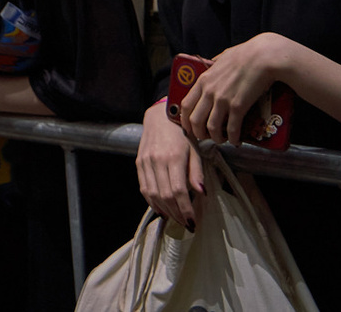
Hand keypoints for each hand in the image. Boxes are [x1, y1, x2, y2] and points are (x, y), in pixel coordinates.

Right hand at [137, 100, 203, 227]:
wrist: (160, 117)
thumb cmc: (182, 133)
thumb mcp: (195, 150)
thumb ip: (196, 172)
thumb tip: (201, 193)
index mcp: (173, 157)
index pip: (178, 191)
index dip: (185, 209)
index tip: (192, 222)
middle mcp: (156, 160)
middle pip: (164, 195)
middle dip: (176, 213)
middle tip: (186, 224)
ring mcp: (145, 162)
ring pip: (152, 193)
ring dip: (164, 210)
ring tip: (175, 218)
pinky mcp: (139, 163)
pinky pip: (144, 187)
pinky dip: (151, 201)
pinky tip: (161, 209)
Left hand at [179, 34, 293, 145]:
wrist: (263, 57)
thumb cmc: (245, 55)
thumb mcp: (222, 57)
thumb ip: (214, 64)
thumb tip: (212, 64)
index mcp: (203, 80)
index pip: (186, 104)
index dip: (185, 119)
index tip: (189, 127)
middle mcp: (209, 91)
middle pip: (195, 119)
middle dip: (198, 133)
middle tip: (205, 137)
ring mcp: (222, 100)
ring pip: (211, 127)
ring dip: (216, 138)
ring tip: (221, 140)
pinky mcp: (238, 106)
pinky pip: (231, 128)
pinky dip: (233, 138)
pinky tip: (236, 140)